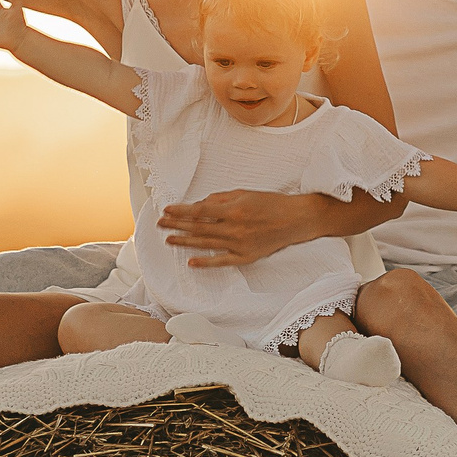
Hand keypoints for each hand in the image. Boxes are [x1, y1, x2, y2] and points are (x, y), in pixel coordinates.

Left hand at [159, 189, 324, 268]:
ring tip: (168, 240)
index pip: (199, 211)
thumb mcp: (244, 193)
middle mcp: (234, 228)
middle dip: (177, 225)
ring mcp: (239, 244)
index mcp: (233, 209)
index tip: (166, 210)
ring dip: (185, 241)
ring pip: (205, 243)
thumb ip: (221, 199)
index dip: (181, 211)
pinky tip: (191, 262)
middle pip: (198, 227)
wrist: (297, 219)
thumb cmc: (272, 203)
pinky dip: (206, 262)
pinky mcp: (246, 256)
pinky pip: (222, 261)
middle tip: (160, 224)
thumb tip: (200, 206)